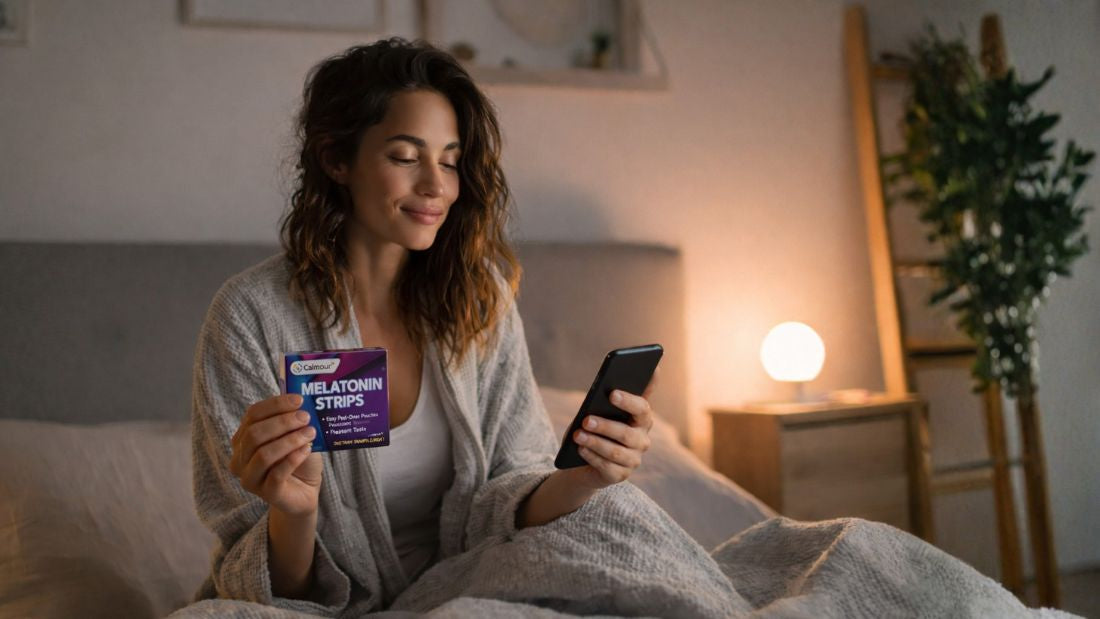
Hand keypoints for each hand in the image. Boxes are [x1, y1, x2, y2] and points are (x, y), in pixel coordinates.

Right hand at [230, 393, 322, 515]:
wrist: (305, 490)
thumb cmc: (298, 459)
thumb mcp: (295, 435)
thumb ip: (292, 420)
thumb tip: (301, 400)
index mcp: (244, 438)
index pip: (252, 414)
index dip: (275, 405)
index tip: (299, 399)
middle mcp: (240, 458)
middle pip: (254, 434)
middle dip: (282, 422)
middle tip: (306, 417)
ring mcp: (250, 477)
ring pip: (263, 454)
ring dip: (289, 440)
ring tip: (310, 433)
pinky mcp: (266, 493)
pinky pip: (276, 474)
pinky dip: (293, 459)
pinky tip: (307, 450)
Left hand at [563, 367, 658, 490]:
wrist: (581, 461)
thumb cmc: (592, 430)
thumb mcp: (594, 414)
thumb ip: (600, 407)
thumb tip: (594, 404)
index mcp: (640, 419)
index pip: (642, 408)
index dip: (629, 401)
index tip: (612, 394)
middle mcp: (642, 439)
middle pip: (628, 433)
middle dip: (605, 426)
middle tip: (586, 420)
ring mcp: (634, 459)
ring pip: (616, 452)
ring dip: (595, 442)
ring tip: (578, 435)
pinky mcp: (621, 475)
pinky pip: (607, 467)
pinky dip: (592, 456)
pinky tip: (581, 449)